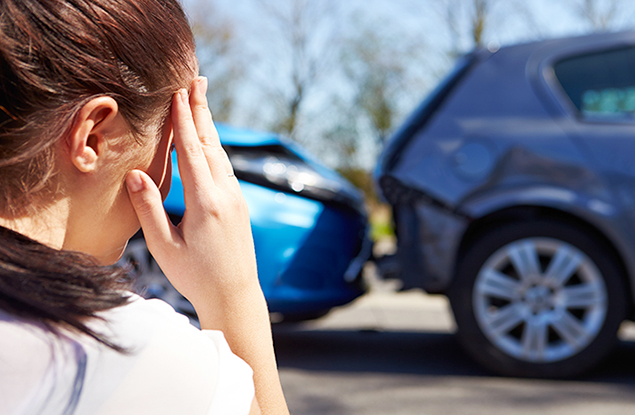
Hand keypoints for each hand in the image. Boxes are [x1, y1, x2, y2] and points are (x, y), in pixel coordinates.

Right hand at [125, 77, 258, 323]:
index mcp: (205, 204)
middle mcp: (226, 196)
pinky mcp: (240, 205)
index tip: (178, 92)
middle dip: (202, 110)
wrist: (235, 296)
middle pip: (212, 144)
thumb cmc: (196, 277)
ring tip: (200, 101)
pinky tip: (209, 142)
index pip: (192, 152)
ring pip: (221, 155)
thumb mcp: (164, 247)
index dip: (183, 121)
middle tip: (197, 80)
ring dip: (209, 127)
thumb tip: (135, 173)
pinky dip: (215, 148)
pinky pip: (226, 169)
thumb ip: (149, 208)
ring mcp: (237, 199)